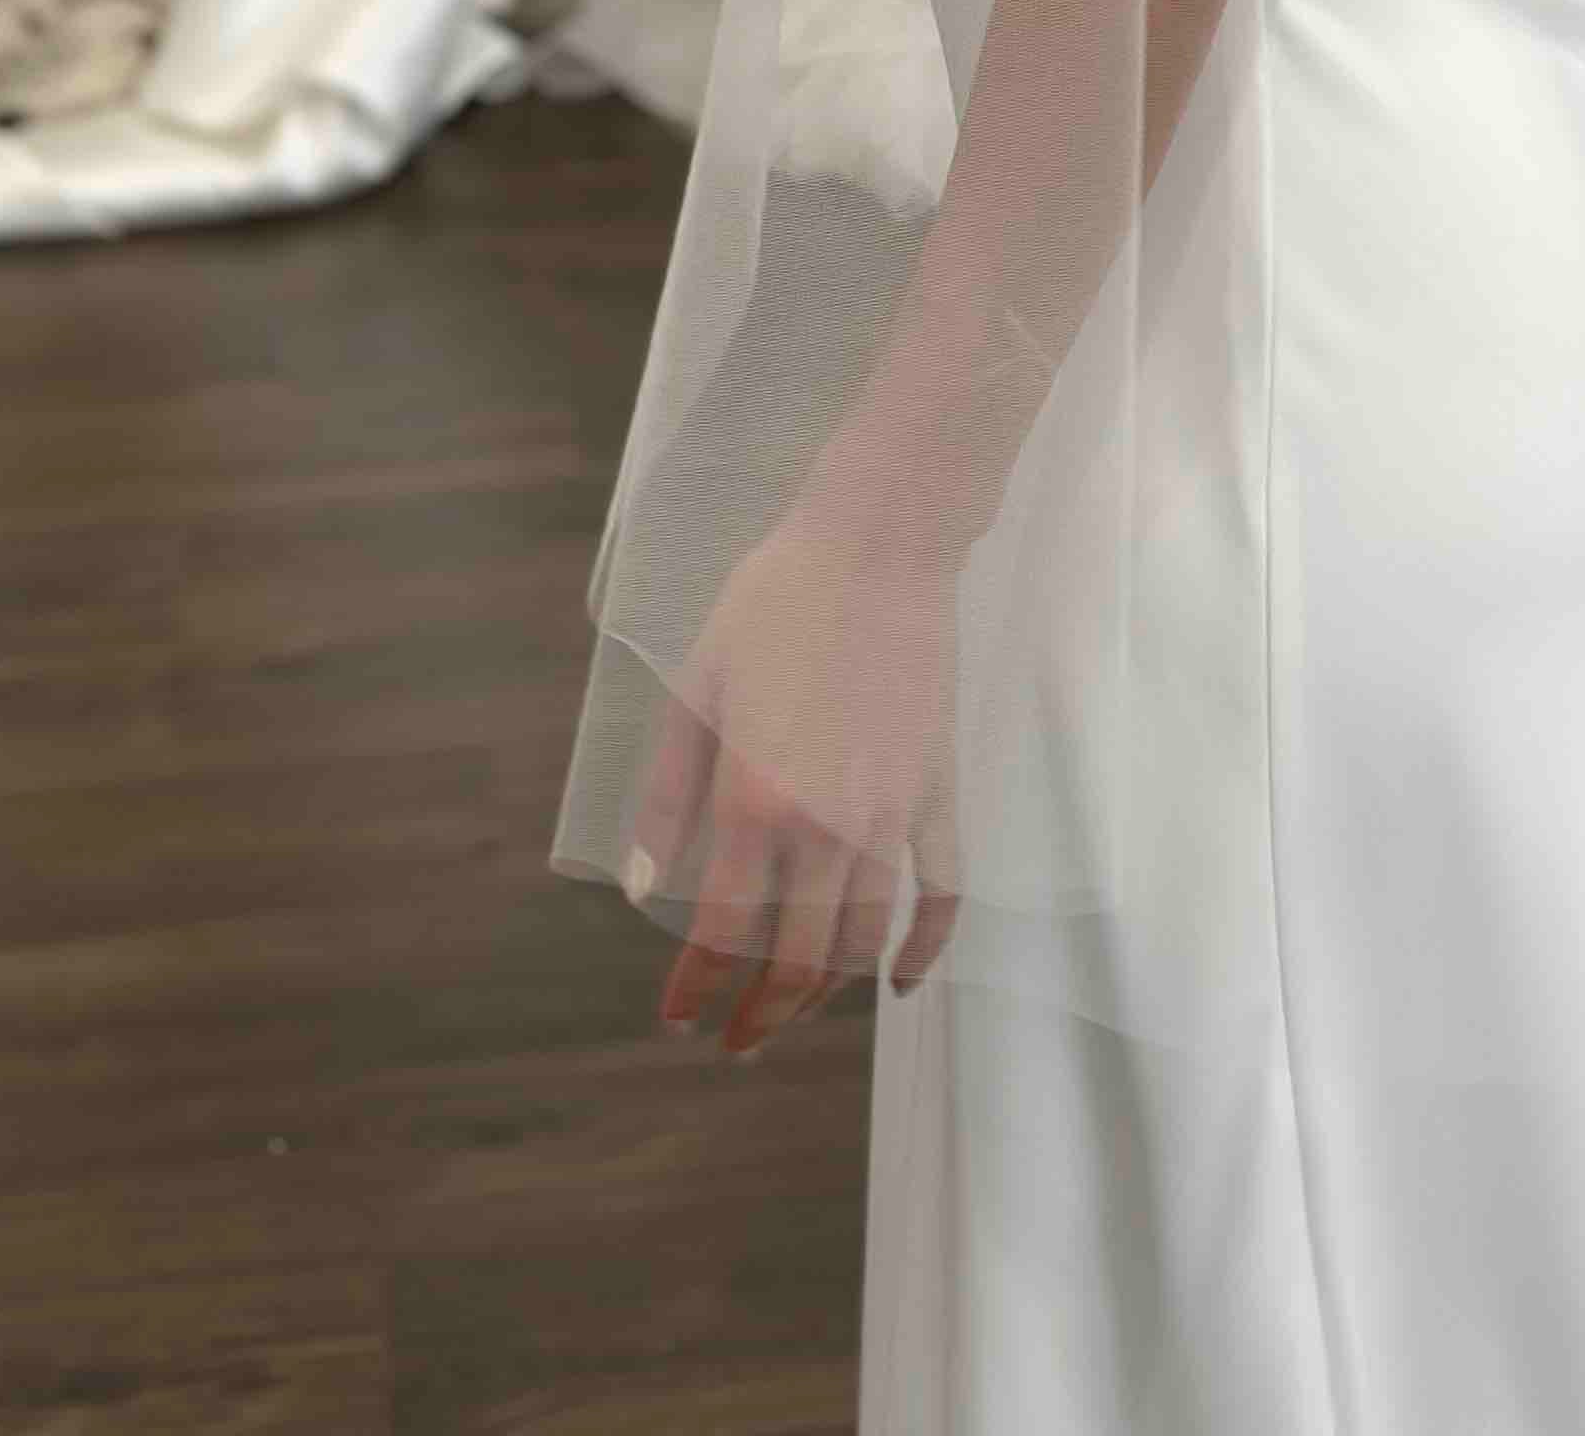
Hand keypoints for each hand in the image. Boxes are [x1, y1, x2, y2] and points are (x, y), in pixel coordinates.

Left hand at [632, 482, 965, 1054]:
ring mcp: (891, 815)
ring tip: (795, 1010)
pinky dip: (926, 947)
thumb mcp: (694, 690)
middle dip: (761, 1013)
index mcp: (753, 802)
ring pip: (863, 941)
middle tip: (736, 1038)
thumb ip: (666, 797)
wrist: (878, 546)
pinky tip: (900, 983)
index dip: (696, 989)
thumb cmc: (773, 604)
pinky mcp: (938, 793)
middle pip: (796, 959)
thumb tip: (642, 888)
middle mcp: (825, 826)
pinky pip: (942, 891)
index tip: (679, 1020)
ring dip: (827, 993)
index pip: (721, 932)